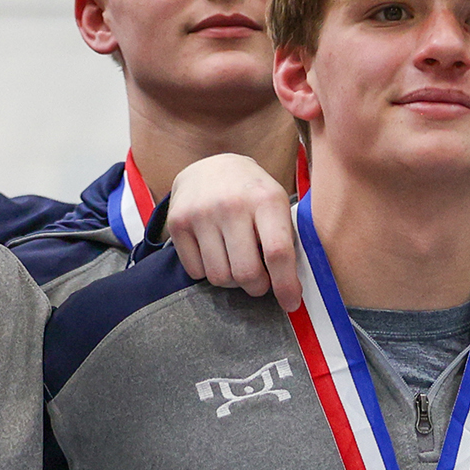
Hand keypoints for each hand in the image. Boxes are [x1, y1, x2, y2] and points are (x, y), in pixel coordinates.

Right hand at [166, 154, 303, 309]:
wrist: (210, 166)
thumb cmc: (253, 193)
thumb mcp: (277, 204)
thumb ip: (286, 240)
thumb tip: (292, 288)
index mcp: (266, 200)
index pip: (278, 253)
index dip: (286, 285)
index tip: (290, 303)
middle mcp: (231, 205)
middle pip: (246, 273)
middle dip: (258, 287)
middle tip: (261, 281)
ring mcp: (200, 214)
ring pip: (220, 277)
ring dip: (233, 282)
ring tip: (238, 263)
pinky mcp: (177, 223)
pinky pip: (196, 272)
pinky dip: (210, 273)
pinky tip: (217, 254)